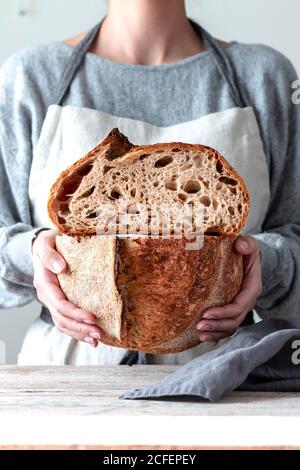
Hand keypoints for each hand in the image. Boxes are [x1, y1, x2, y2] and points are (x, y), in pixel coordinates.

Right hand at [32, 229, 101, 346]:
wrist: (43, 247)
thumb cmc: (47, 244)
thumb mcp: (45, 243)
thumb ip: (51, 255)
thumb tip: (60, 267)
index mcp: (44, 283)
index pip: (59, 304)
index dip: (75, 313)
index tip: (92, 318)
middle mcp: (46, 296)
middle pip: (62, 318)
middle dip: (80, 328)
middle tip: (98, 333)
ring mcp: (52, 301)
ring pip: (63, 324)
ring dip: (79, 333)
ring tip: (96, 339)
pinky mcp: (59, 303)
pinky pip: (66, 321)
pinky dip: (77, 331)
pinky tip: (90, 337)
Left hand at [196, 236, 261, 345]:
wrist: (245, 258)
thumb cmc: (245, 251)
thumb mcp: (249, 245)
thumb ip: (247, 244)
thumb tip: (240, 244)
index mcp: (251, 288)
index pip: (238, 305)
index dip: (223, 312)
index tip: (206, 312)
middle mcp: (247, 302)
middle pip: (234, 321)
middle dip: (216, 325)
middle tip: (198, 326)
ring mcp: (240, 309)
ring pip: (230, 327)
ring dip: (215, 333)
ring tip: (199, 334)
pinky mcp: (232, 312)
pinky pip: (226, 328)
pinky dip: (217, 335)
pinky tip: (205, 339)